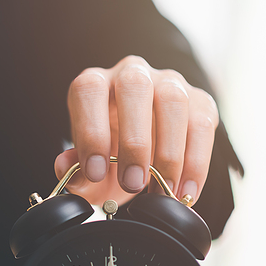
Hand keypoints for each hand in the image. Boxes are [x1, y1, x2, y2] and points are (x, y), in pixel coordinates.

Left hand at [57, 55, 218, 206]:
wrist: (142, 155)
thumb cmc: (109, 156)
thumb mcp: (88, 168)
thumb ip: (73, 170)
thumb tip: (64, 166)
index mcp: (94, 84)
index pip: (89, 92)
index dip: (91, 131)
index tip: (95, 173)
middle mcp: (131, 74)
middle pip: (134, 87)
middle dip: (134, 141)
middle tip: (133, 184)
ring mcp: (168, 82)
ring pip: (173, 102)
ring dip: (169, 152)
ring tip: (162, 191)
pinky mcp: (199, 100)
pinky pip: (202, 123)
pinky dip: (196, 162)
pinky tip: (185, 192)